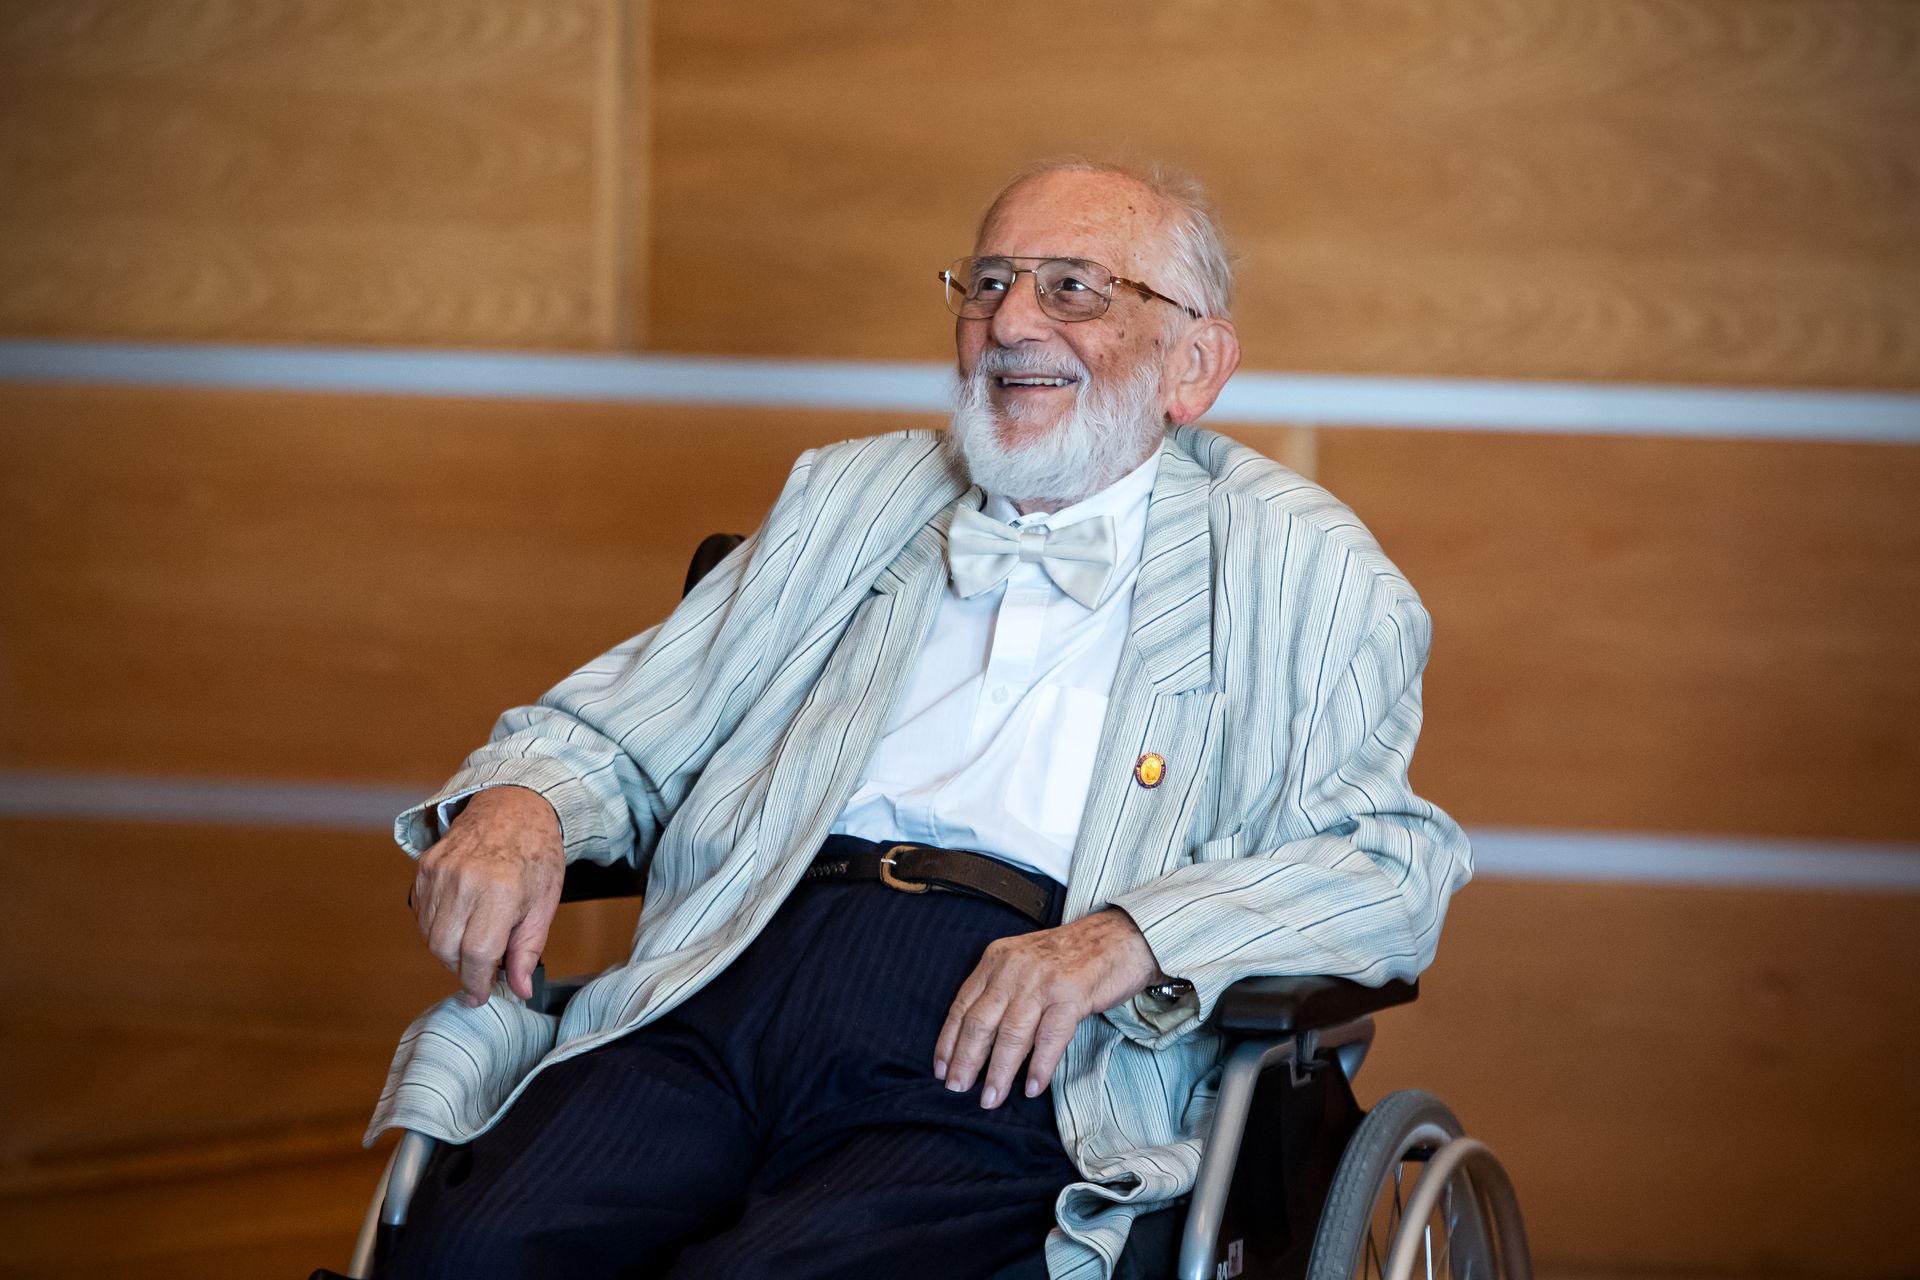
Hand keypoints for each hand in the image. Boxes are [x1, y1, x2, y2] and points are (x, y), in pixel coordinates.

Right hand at [411, 785, 564, 1007]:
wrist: (514, 806)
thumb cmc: (535, 853)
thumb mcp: (545, 903)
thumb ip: (528, 949)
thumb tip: (520, 989)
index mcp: (500, 892)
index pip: (476, 955)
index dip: (476, 983)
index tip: (479, 995)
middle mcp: (465, 881)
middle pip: (446, 950)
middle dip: (462, 969)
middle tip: (481, 967)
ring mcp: (440, 872)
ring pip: (430, 936)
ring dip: (448, 950)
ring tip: (473, 938)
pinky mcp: (425, 867)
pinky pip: (421, 914)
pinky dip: (436, 927)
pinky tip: (459, 919)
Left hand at [933, 908, 1164, 1107]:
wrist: (1120, 936)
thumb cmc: (1072, 955)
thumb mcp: (1024, 962)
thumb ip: (1001, 990)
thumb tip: (979, 1040)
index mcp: (997, 959)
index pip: (962, 1005)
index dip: (948, 1041)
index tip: (941, 1069)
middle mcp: (1014, 968)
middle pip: (980, 1022)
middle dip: (966, 1061)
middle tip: (957, 1090)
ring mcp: (1043, 981)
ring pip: (1011, 1034)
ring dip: (999, 1072)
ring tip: (991, 1099)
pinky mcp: (1072, 994)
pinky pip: (1050, 1037)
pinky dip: (1039, 1066)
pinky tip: (1032, 1087)